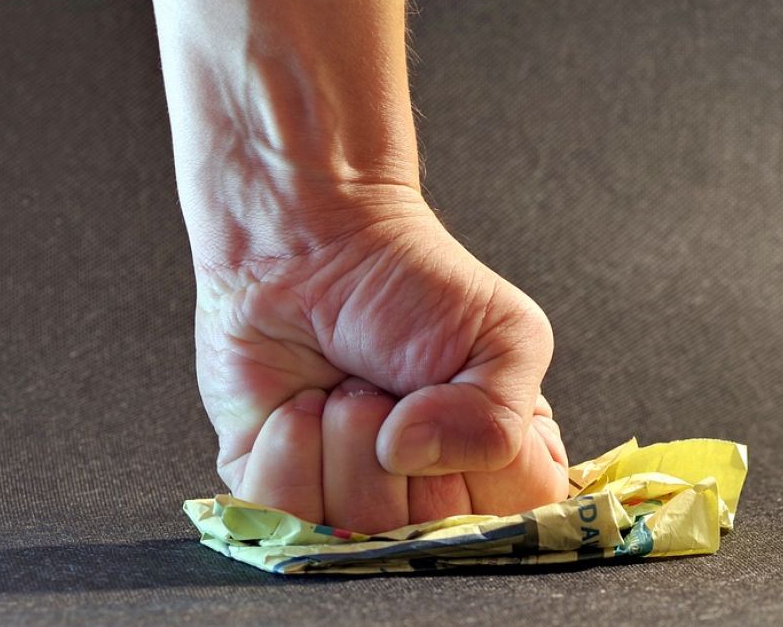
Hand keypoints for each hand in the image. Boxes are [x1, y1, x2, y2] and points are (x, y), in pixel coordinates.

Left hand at [194, 193, 567, 533]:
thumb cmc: (412, 282)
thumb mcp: (506, 337)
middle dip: (400, 442)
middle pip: (421, 538)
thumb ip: (501, 423)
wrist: (312, 243)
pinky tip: (299, 407)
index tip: (449, 399)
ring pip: (351, 534)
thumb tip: (411, 455)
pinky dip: (286, 450)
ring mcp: (348, 508)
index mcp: (499, 470)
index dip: (474, 467)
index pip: (504, 532)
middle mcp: (428, 503)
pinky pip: (280, 522)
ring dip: (344, 435)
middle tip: (392, 384)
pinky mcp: (277, 499)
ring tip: (347, 386)